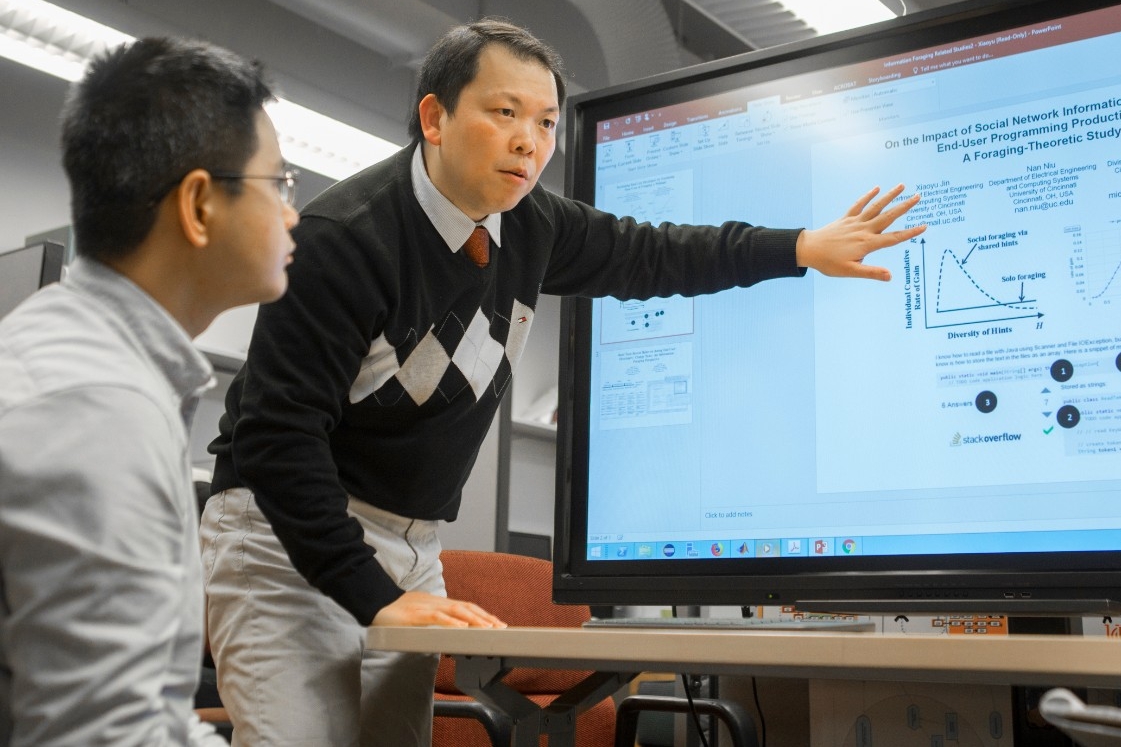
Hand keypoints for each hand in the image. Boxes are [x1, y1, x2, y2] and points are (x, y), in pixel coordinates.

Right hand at [371, 590, 506, 627]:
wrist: (375, 604)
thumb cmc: (397, 613)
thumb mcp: (420, 617)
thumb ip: (435, 623)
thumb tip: (450, 633)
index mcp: (438, 603)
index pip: (466, 607)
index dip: (483, 614)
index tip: (497, 623)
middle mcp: (436, 602)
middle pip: (466, 607)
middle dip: (485, 617)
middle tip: (500, 627)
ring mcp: (426, 607)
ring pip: (456, 610)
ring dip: (474, 619)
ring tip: (488, 627)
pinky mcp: (416, 614)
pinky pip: (437, 617)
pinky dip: (451, 622)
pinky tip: (462, 627)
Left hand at [795, 184, 925, 281]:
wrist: (808, 249)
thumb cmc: (829, 263)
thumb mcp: (850, 271)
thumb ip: (871, 273)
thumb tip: (890, 276)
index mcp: (867, 244)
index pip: (893, 238)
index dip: (909, 233)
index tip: (924, 226)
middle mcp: (863, 230)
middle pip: (888, 217)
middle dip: (904, 207)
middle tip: (918, 196)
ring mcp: (854, 222)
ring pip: (875, 207)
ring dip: (889, 196)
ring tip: (902, 186)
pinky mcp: (845, 219)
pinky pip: (858, 205)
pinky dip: (868, 196)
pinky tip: (876, 188)